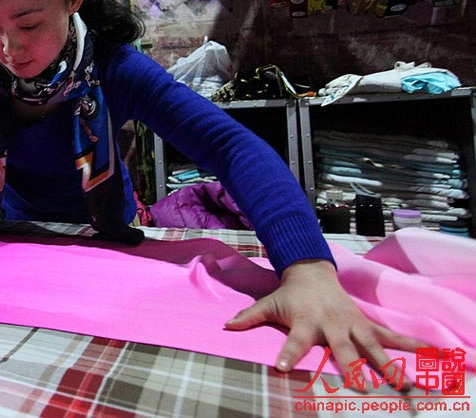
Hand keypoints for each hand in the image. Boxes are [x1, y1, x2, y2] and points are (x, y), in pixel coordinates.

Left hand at [224, 259, 425, 383]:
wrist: (312, 271)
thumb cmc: (289, 294)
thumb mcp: (268, 303)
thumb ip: (249, 317)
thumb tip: (226, 326)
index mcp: (306, 322)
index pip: (295, 342)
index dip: (288, 354)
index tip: (281, 368)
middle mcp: (332, 325)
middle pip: (342, 349)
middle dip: (351, 368)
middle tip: (359, 388)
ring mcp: (352, 324)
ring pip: (373, 347)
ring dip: (389, 365)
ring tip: (406, 385)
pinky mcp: (366, 322)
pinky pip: (390, 335)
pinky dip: (411, 344)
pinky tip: (432, 352)